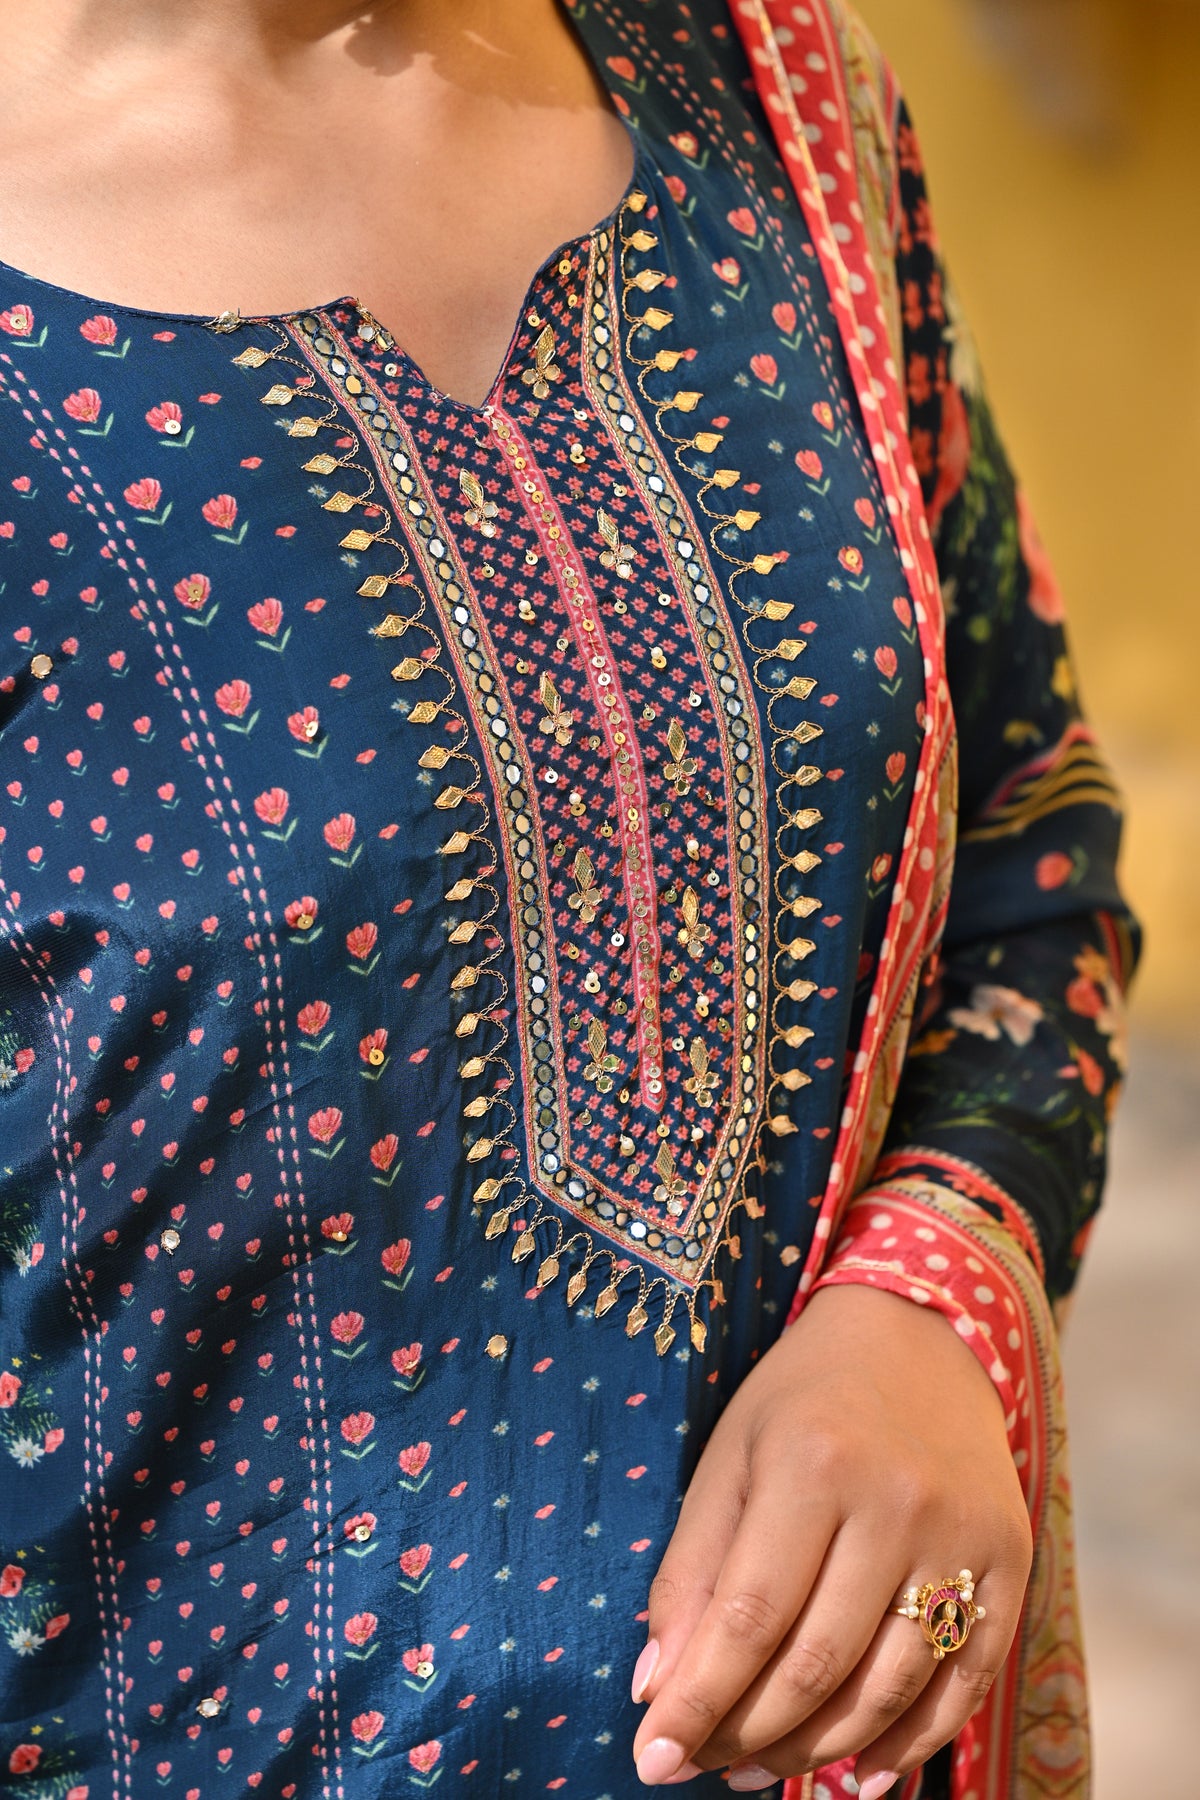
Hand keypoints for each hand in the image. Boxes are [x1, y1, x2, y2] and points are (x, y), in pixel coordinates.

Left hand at [628, 1283, 1033, 1794]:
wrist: (921, 1335)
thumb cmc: (806, 1398)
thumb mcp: (732, 1454)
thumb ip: (691, 1568)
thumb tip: (656, 1686)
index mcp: (813, 1463)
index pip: (748, 1616)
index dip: (698, 1699)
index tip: (652, 1756)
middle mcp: (897, 1502)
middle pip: (818, 1662)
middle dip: (750, 1731)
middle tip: (706, 1764)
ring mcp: (964, 1536)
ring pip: (888, 1686)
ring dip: (818, 1749)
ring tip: (761, 1767)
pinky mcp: (1013, 1561)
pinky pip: (963, 1683)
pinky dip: (909, 1742)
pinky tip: (858, 1774)